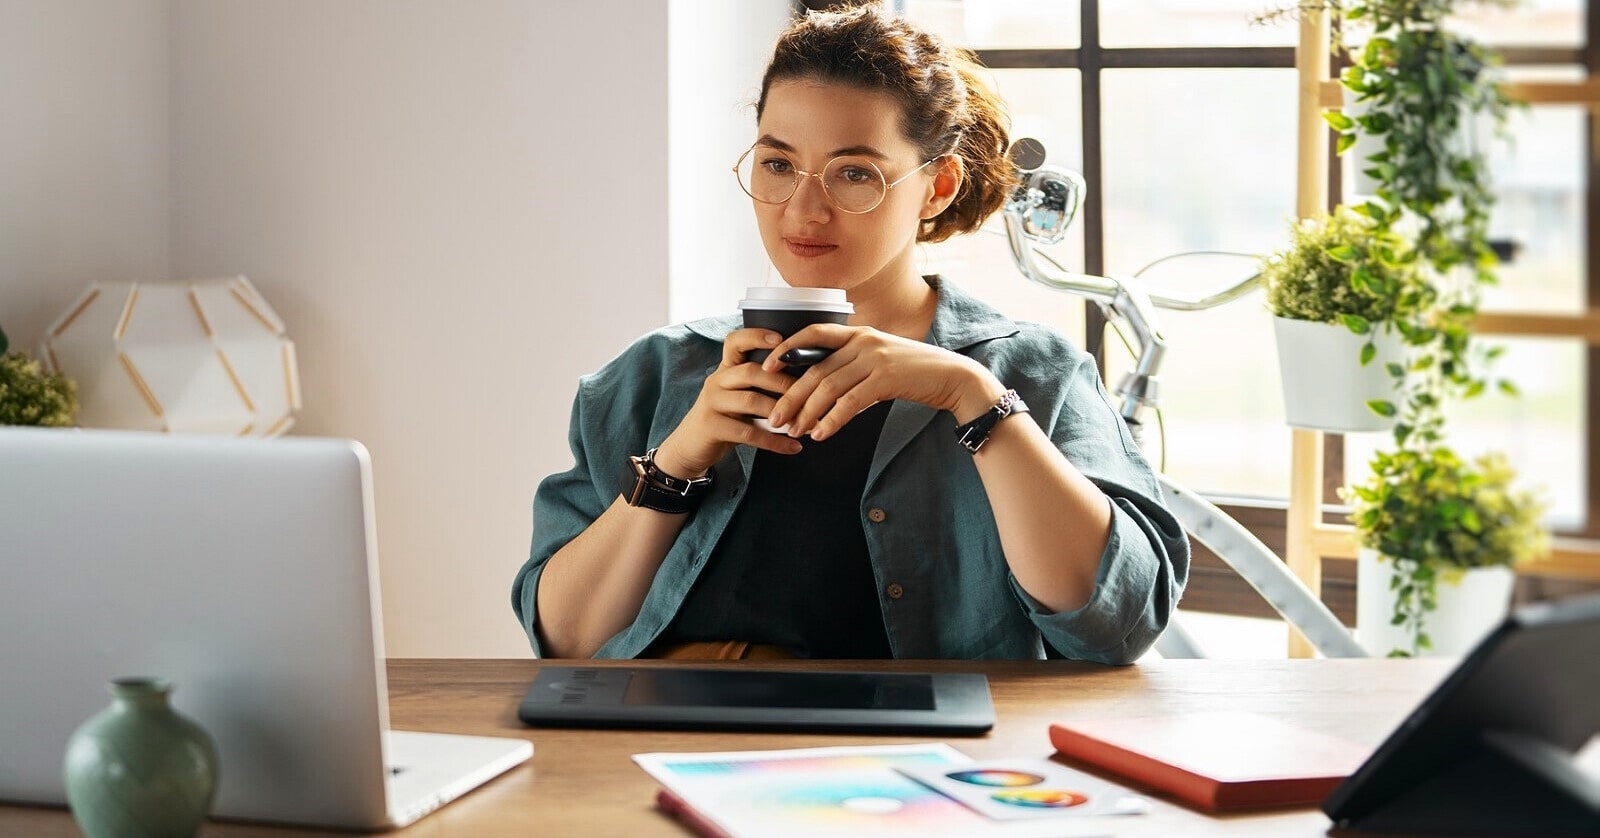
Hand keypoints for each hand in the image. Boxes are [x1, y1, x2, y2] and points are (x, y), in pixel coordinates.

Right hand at [651, 328, 805, 478]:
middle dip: (782, 381)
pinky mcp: (711, 427)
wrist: (690, 446)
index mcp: (725, 369)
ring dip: (783, 412)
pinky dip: (774, 441)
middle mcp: (716, 381)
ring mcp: (712, 403)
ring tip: (807, 423)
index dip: (756, 336)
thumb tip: (805, 383)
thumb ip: (760, 385)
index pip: (735, 342)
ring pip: (751, 401)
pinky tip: (794, 447)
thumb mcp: (737, 396)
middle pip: (750, 371)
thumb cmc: (724, 418)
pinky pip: (748, 432)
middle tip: (810, 393)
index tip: (781, 339)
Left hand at [762, 324, 1004, 440]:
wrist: (953, 377)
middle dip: (791, 396)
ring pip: (829, 387)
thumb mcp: (880, 361)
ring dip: (807, 412)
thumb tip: (824, 393)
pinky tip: (821, 434)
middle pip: (815, 369)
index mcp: (859, 333)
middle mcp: (864, 341)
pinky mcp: (887, 379)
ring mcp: (875, 358)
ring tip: (794, 431)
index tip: (767, 368)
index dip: (787, 348)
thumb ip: (853, 369)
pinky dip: (832, 420)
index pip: (813, 333)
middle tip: (774, 418)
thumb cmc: (915, 372)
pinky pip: (850, 402)